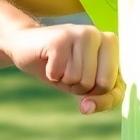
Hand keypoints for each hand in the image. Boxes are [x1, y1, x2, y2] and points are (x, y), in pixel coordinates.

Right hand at [6, 24, 123, 114]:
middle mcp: (98, 34)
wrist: (25, 46)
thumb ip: (100, 99)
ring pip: (78, 79)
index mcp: (110, 43)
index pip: (114, 88)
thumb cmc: (60, 67)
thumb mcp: (85, 86)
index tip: (84, 82)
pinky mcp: (61, 37)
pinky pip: (60, 73)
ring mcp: (80, 32)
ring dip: (63, 79)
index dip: (96, 96)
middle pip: (97, 84)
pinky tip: (48, 60)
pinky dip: (51, 73)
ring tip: (58, 64)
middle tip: (67, 70)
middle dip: (78, 86)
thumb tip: (86, 107)